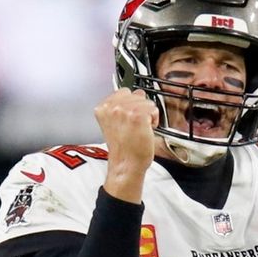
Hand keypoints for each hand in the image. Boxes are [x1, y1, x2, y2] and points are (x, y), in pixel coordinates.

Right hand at [94, 88, 158, 202]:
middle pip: (136, 94)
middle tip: (135, 125)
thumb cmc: (123, 149)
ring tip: (140, 128)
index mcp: (102, 108)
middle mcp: (112, 107)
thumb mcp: (113, 123)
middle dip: (140, 108)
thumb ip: (119, 107)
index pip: (123, 91)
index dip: (131, 104)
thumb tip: (135, 94)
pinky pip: (153, 109)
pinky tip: (146, 130)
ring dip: (148, 114)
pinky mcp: (138, 115)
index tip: (130, 116)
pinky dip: (154, 120)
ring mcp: (125, 110)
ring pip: (146, 101)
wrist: (126, 165)